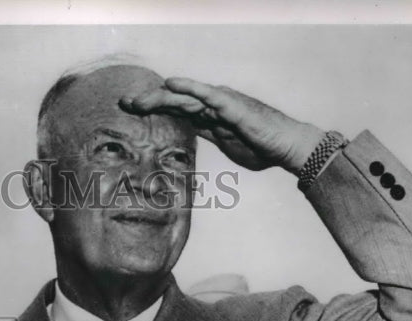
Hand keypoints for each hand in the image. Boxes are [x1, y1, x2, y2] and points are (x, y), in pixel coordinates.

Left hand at [120, 77, 326, 174]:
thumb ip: (208, 138)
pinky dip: (189, 88)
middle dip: (148, 101)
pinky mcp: (232, 106)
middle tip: (124, 104)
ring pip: (185, 96)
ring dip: (160, 96)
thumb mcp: (225, 144)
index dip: (152, 108)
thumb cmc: (261, 147)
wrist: (287, 147)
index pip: (175, 110)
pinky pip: (207, 95)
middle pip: (175, 101)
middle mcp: (212, 105)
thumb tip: (190, 141)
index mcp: (208, 116)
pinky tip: (172, 83)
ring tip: (138, 99)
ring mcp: (222, 103)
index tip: (129, 112)